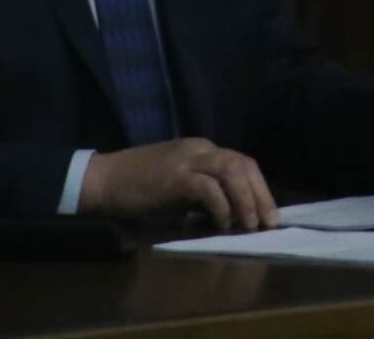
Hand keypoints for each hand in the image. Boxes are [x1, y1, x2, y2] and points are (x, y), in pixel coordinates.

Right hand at [79, 137, 277, 230]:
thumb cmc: (138, 186)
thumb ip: (203, 191)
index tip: (269, 214)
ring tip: (251, 225)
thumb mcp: (178, 184)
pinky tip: (224, 224)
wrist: (103, 180)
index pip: (241, 162)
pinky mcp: (174, 176)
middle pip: (243, 164)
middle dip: (261, 194)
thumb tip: (230, 213)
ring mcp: (186, 160)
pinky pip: (208, 188)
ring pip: (231, 171)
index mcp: (201, 149)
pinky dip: (221, 206)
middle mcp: (199, 149)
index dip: (259, 188)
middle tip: (270, 222)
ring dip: (246, 199)